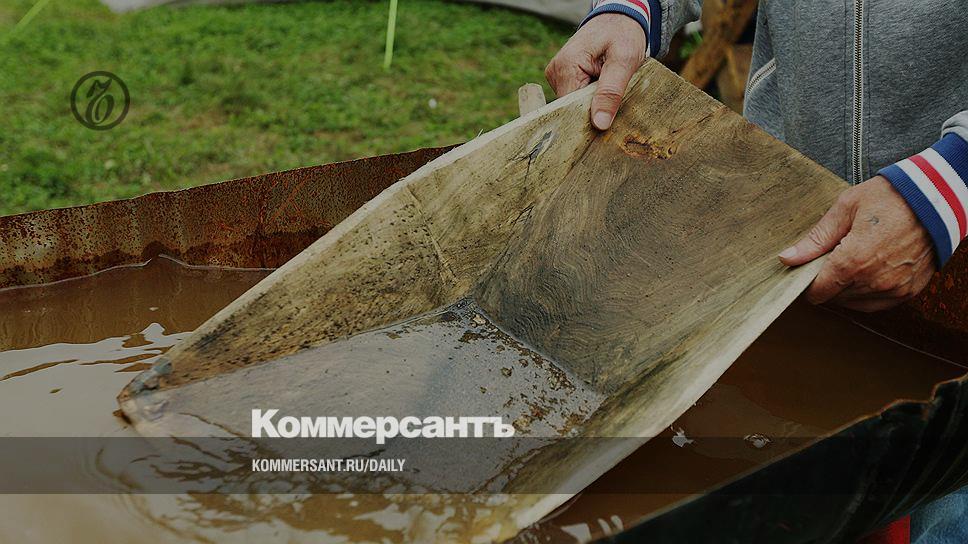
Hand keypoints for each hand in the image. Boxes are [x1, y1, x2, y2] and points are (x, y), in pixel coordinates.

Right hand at [545, 14, 646, 130]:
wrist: (619, 19)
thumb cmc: (623, 34)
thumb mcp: (624, 61)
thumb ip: (611, 92)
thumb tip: (599, 124)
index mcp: (566, 67)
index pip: (571, 109)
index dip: (589, 119)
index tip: (607, 123)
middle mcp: (555, 72)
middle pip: (571, 108)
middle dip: (593, 110)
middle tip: (614, 104)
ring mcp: (556, 75)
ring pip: (573, 105)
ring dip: (592, 103)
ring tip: (608, 89)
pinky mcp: (562, 77)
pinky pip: (574, 97)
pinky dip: (589, 97)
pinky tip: (600, 88)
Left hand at [778, 176, 935, 311]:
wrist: (935, 198)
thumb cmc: (889, 198)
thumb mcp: (844, 210)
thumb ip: (815, 239)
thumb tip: (786, 259)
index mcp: (853, 261)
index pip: (818, 292)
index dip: (808, 283)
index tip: (809, 269)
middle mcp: (874, 281)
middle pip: (834, 297)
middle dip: (828, 281)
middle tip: (835, 256)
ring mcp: (894, 288)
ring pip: (855, 303)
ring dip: (848, 288)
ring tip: (855, 258)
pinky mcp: (909, 290)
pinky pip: (878, 304)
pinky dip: (867, 293)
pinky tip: (867, 271)